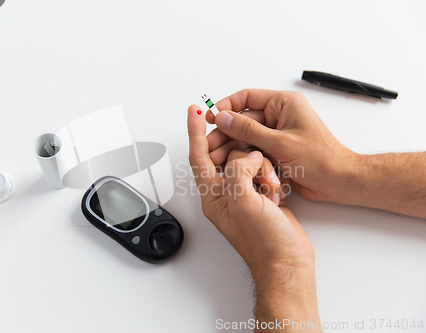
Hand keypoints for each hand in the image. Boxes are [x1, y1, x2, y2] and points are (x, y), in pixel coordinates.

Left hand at [187, 103, 316, 296]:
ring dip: (263, 170)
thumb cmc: (264, 242)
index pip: (199, 155)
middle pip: (228, 155)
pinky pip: (264, 172)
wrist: (288, 261)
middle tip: (257, 165)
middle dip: (245, 157)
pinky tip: (276, 194)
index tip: (195, 110)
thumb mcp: (244, 202)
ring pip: (249, 162)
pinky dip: (272, 177)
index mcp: (213, 195)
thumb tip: (248, 156)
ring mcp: (244, 194)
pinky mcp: (262, 195)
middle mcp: (225, 193)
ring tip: (269, 190)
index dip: (196, 131)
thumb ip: (239, 171)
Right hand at [206, 89, 356, 203]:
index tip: (211, 117)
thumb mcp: (281, 142)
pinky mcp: (274, 150)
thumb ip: (249, 130)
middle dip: (225, 132)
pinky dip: (241, 157)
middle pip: (242, 120)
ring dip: (231, 147)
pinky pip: (252, 150)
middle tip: (210, 144)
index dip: (226, 106)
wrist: (337, 182)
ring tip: (216, 158)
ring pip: (244, 137)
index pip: (247, 97)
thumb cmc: (321, 159)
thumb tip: (223, 118)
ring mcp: (275, 134)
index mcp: (283, 104)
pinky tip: (229, 164)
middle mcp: (278, 116)